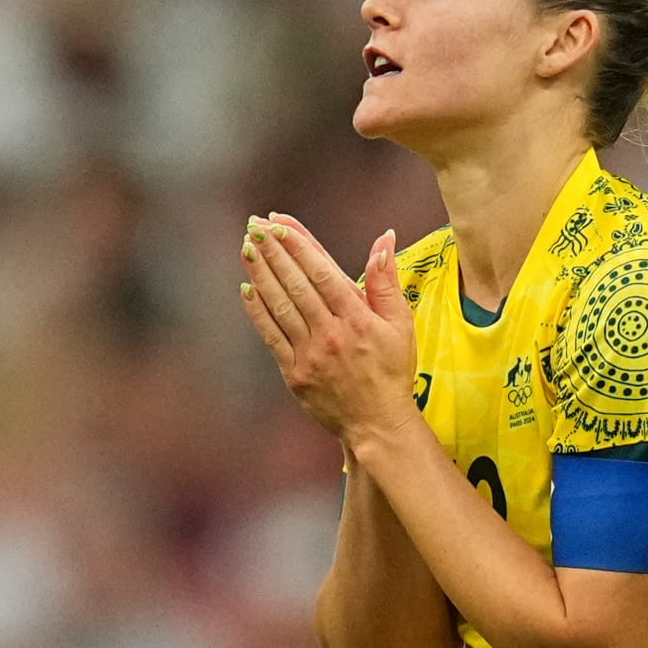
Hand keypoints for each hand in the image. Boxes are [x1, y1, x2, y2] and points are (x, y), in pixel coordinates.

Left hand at [240, 215, 416, 441]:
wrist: (377, 423)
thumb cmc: (391, 370)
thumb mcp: (400, 324)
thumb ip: (387, 281)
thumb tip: (384, 239)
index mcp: (357, 318)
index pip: (323, 273)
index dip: (299, 246)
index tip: (280, 224)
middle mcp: (331, 333)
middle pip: (297, 284)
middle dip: (274, 252)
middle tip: (255, 227)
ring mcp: (310, 354)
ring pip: (280, 306)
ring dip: (261, 275)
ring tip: (247, 249)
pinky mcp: (294, 373)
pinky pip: (271, 336)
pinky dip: (258, 311)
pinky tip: (247, 289)